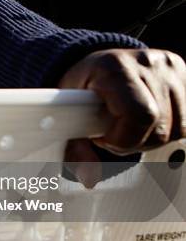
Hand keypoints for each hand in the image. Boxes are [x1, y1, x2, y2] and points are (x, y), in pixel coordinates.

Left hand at [59, 48, 185, 186]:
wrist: (95, 65)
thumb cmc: (80, 90)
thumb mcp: (66, 115)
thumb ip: (74, 148)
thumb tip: (89, 178)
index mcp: (113, 68)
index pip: (139, 114)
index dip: (122, 138)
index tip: (102, 137)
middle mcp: (146, 63)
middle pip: (160, 127)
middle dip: (134, 142)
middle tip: (112, 134)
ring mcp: (169, 68)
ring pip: (178, 127)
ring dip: (152, 137)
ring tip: (128, 125)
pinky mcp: (183, 74)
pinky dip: (167, 128)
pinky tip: (146, 121)